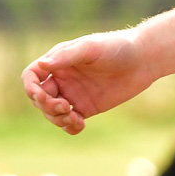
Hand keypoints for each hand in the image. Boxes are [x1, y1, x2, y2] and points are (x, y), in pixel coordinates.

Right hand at [22, 31, 153, 134]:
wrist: (143, 59)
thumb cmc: (116, 47)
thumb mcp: (91, 48)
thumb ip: (67, 56)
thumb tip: (42, 65)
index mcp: (59, 61)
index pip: (32, 76)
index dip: (31, 88)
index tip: (42, 97)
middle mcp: (62, 78)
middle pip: (39, 98)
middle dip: (47, 106)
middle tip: (65, 107)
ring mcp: (73, 94)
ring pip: (52, 113)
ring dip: (57, 119)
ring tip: (75, 118)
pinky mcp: (86, 107)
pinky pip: (69, 122)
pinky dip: (69, 127)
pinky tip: (80, 124)